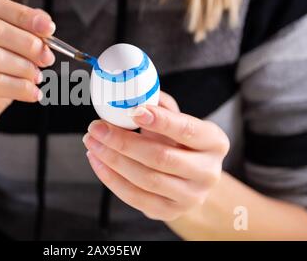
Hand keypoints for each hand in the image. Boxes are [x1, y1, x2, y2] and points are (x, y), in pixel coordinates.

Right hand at [0, 0, 55, 151]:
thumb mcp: (10, 57)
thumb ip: (24, 36)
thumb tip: (45, 24)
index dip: (22, 14)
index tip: (50, 29)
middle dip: (27, 43)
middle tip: (47, 59)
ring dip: (23, 67)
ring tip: (38, 78)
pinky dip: (18, 87)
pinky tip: (32, 94)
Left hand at [82, 92, 229, 221]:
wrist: (189, 179)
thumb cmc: (180, 143)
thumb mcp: (178, 120)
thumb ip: (160, 106)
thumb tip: (134, 93)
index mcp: (215, 142)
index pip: (188, 130)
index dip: (161, 121)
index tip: (134, 111)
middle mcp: (208, 172)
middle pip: (161, 158)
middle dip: (123, 141)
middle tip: (97, 128)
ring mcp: (190, 197)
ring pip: (145, 179)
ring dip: (112, 159)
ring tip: (92, 142)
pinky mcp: (169, 212)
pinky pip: (134, 197)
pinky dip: (111, 178)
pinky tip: (97, 160)